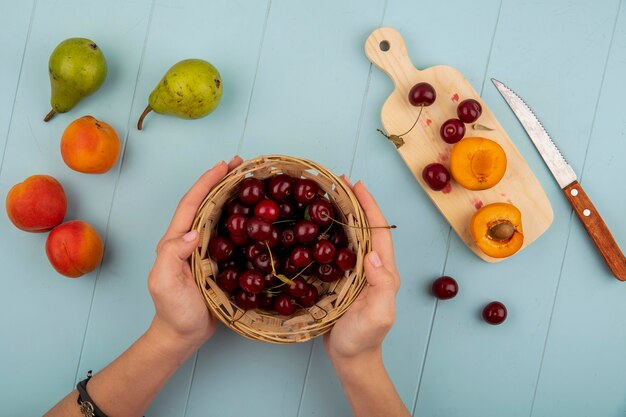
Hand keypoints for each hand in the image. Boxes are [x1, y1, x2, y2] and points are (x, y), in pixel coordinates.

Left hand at [148, 156, 242, 353]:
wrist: (183, 335)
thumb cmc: (173, 312)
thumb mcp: (165, 283)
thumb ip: (172, 255)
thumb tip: (194, 232)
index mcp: (176, 241)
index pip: (191, 205)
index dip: (206, 183)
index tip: (223, 166)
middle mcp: (190, 240)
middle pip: (206, 203)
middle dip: (221, 181)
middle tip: (241, 165)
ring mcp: (204, 250)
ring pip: (218, 215)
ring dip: (231, 195)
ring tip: (249, 181)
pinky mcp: (217, 260)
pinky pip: (229, 234)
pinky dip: (240, 218)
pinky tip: (253, 215)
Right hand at [324, 180, 399, 363]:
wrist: (350, 360)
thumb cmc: (363, 339)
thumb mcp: (377, 314)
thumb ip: (381, 285)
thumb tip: (373, 254)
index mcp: (382, 271)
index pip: (378, 231)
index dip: (369, 206)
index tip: (356, 185)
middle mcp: (371, 267)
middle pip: (364, 227)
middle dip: (354, 203)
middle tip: (336, 183)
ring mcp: (355, 273)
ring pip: (349, 236)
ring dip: (340, 215)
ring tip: (324, 197)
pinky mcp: (341, 280)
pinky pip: (335, 251)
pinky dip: (327, 234)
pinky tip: (314, 229)